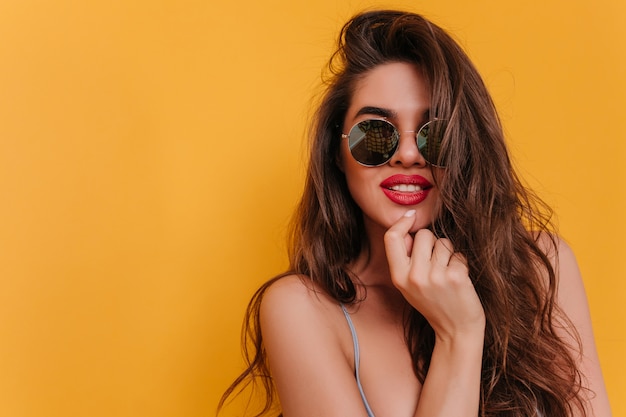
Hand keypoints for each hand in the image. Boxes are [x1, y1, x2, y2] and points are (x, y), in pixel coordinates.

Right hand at [384, 210, 484, 342]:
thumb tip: (408, 229)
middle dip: (432, 242)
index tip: (411, 217)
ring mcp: (435, 276)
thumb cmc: (434, 302)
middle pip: (423, 235)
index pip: (392, 238)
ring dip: (448, 254)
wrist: (456, 330)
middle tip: (436, 264)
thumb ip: (405, 259)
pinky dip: (461, 263)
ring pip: (443, 242)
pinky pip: (458, 254)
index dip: (401, 223)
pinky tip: (459, 280)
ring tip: (447, 274)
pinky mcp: (455, 276)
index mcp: (398, 276)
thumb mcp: (408, 285)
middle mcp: (414, 276)